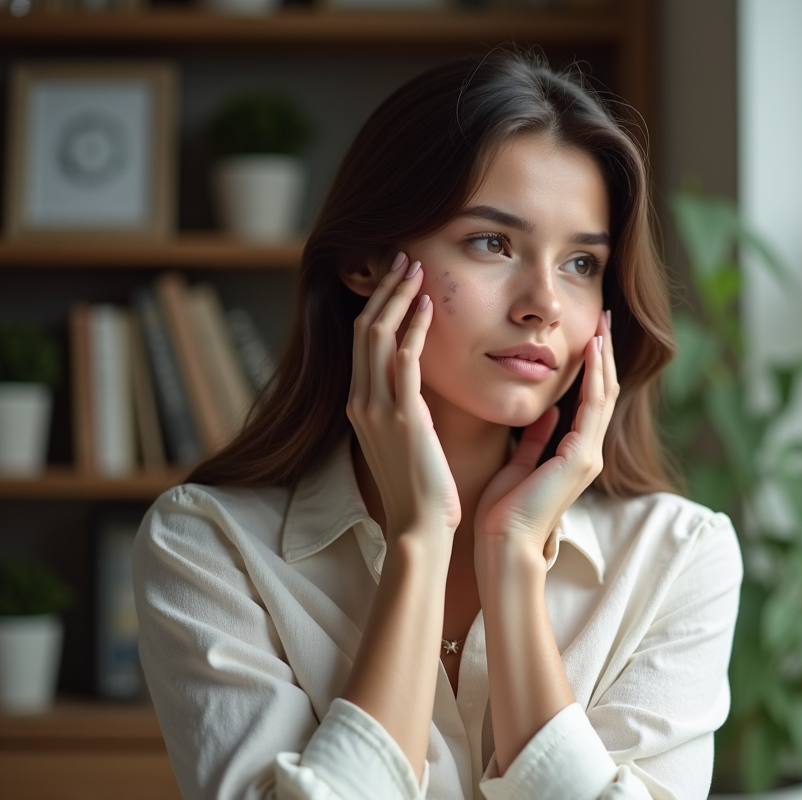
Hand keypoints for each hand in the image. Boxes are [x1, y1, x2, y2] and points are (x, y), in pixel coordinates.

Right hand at [346, 252, 460, 540]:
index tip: (396, 279)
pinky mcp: (402, 417)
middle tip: (404, 258)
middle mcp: (361, 403)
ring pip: (378, 335)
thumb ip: (404, 409)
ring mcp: (377, 409)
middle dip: (384, 290)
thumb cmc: (421, 490)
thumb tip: (417, 385)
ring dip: (397, 297)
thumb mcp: (404, 441)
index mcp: (360, 408)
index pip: (362, 343)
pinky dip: (413, 327)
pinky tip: (428, 305)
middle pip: (365, 329)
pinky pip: (403, 359)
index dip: (378, 306)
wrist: (419, 527)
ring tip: (415, 268)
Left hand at [474, 310, 616, 567]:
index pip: (588, 401)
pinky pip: (593, 407)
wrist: (503, 544)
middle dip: (603, 354)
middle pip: (604, 392)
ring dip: (603, 357)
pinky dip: (593, 376)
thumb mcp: (519, 464)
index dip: (589, 367)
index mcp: (573, 456)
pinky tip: (591, 350)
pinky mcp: (581, 457)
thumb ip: (535, 440)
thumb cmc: (502, 513)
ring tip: (602, 324)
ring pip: (604, 394)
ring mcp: (589, 455)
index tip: (587, 335)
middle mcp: (588, 453)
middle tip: (604, 317)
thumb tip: (546, 413)